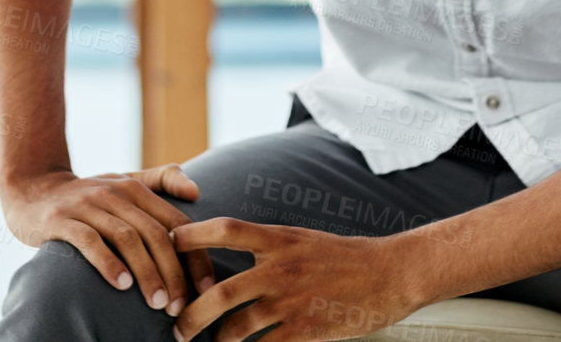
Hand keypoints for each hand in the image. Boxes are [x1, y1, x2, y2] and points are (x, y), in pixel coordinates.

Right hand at [1, 164, 201, 316]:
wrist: (32, 189)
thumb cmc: (87, 195)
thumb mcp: (124, 182)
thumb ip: (161, 181)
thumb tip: (197, 191)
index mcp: (136, 188)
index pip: (177, 222)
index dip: (195, 255)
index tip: (206, 287)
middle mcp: (115, 193)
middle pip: (155, 234)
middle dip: (173, 272)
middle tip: (180, 306)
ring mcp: (87, 205)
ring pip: (127, 239)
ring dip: (146, 273)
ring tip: (158, 303)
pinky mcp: (61, 219)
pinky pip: (89, 241)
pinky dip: (108, 263)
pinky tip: (122, 285)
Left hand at [170, 218, 430, 341]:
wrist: (392, 273)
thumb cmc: (347, 257)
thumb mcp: (306, 240)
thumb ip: (270, 248)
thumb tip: (235, 258)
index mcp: (281, 239)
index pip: (226, 230)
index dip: (192, 235)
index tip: (168, 245)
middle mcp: (282, 267)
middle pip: (220, 291)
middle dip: (191, 314)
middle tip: (178, 327)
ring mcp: (293, 300)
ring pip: (236, 328)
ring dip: (217, 341)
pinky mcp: (306, 329)